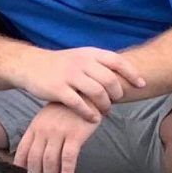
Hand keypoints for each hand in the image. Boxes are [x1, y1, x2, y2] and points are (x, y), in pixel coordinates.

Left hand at [14, 102, 101, 172]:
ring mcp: (59, 132)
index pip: (22, 149)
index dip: (20, 166)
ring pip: (50, 161)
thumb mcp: (48, 118)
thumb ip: (40, 133)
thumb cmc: (68, 109)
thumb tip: (33, 153)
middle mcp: (44, 130)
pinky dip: (66, 172)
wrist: (87, 93)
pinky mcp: (75, 135)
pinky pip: (68, 158)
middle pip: (35, 158)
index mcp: (35, 126)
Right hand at [17, 45, 144, 119]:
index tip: (141, 85)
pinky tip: (93, 119)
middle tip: (117, 101)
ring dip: (105, 105)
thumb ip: (98, 63)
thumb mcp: (80, 56)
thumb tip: (123, 74)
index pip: (117, 61)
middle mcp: (81, 62)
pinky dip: (89, 113)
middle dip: (117, 94)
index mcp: (89, 53)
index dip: (132, 73)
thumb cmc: (59, 64)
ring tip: (105, 111)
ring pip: (97, 93)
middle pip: (110, 80)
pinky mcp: (58, 89)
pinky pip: (79, 104)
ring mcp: (69, 76)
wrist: (30, 65)